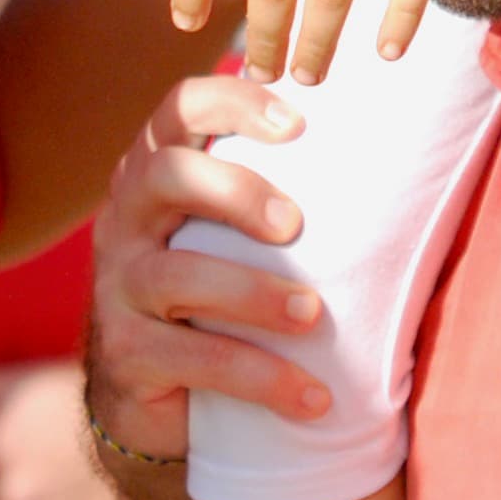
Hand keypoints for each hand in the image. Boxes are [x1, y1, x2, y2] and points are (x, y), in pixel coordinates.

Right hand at [87, 74, 328, 463]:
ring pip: (177, 274)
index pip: (180, 109)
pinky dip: (262, 377)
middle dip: (235, 192)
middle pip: (165, 175)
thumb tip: (380, 146)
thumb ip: (269, 190)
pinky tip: (314, 396)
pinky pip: (196, 360)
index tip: (298, 123)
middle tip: (292, 224)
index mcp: (155, 172)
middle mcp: (127, 220)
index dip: (233, 103)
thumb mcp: (226, 232)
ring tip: (312, 315)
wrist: (152, 393)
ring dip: (254, 294)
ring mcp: (119, 288)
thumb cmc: (215, 288)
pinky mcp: (128, 355)